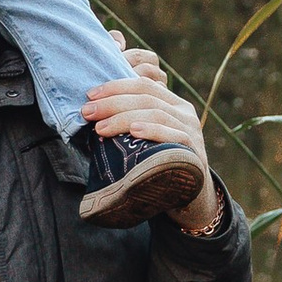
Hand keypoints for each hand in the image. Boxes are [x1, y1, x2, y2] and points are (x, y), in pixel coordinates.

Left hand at [83, 43, 219, 235]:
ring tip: (100, 127)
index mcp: (172, 102)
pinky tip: (134, 132)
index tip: (90, 95)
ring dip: (124, 118)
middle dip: (113, 102)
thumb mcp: (145, 137)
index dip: (115, 87)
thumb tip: (91, 112)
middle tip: (87, 112)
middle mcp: (184, 112)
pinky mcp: (194, 150)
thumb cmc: (157, 163)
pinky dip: (153, 131)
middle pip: (146, 97)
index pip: (143, 84)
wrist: (189, 197)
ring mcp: (191, 130)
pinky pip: (174, 135)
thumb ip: (129, 120)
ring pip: (156, 113)